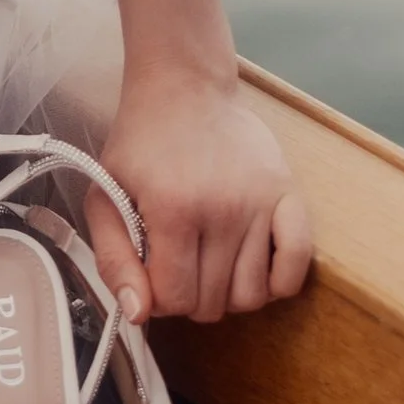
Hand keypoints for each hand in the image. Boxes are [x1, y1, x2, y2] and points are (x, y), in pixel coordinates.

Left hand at [91, 72, 312, 323]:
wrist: (184, 88)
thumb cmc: (141, 145)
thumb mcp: (105, 195)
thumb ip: (114, 259)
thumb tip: (138, 315)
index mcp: (172, 211)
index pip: (175, 299)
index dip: (159, 298)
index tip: (154, 274)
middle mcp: (222, 211)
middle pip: (214, 303)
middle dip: (191, 298)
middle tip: (181, 267)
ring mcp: (260, 203)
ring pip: (253, 295)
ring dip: (229, 294)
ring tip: (212, 265)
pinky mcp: (288, 195)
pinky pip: (297, 266)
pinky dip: (278, 282)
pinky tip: (254, 266)